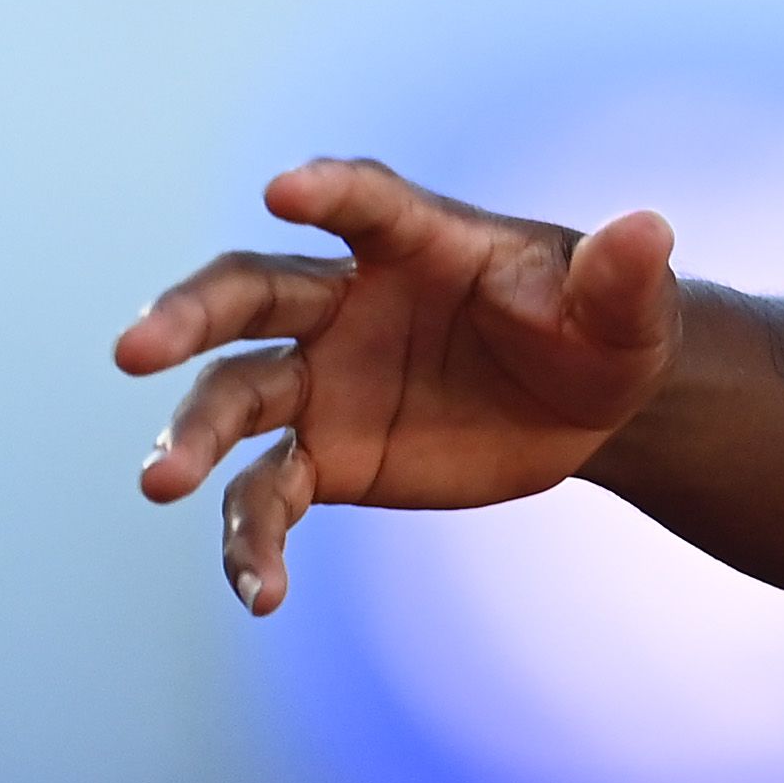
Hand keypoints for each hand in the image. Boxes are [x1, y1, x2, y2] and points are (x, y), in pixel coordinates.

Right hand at [114, 157, 681, 615]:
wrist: (587, 405)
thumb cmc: (601, 329)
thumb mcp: (626, 310)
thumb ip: (623, 276)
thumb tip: (649, 232)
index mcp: (419, 244)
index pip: (365, 206)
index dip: (327, 193)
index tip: (286, 189)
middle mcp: (347, 304)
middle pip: (250, 295)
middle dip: (188, 316)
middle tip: (134, 348)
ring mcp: (324, 382)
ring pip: (235, 398)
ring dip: (190, 435)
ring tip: (158, 482)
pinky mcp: (326, 456)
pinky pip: (268, 498)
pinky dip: (252, 542)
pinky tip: (262, 593)